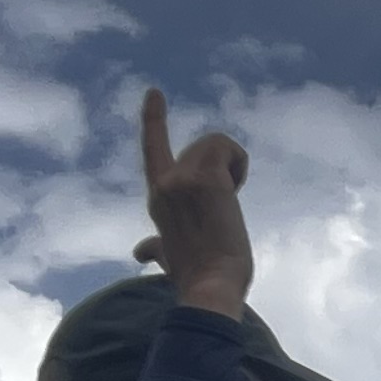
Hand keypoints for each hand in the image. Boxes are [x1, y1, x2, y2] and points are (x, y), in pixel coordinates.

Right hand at [131, 89, 253, 317]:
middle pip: (201, 148)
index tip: (155, 93)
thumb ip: (154, 249)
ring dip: (233, 166)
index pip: (153, 149)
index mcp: (158, 198)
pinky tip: (236, 194)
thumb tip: (139, 253)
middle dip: (223, 172)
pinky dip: (240, 163)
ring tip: (229, 203)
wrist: (209, 288)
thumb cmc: (198, 278)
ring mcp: (182, 179)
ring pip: (216, 142)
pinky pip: (228, 146)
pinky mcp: (205, 179)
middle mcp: (165, 183)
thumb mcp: (171, 258)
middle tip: (223, 211)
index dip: (154, 120)